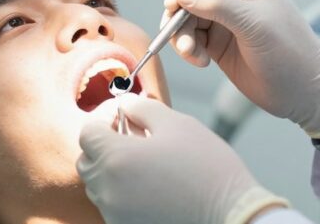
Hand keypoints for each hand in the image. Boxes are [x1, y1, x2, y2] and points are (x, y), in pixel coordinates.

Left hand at [77, 94, 288, 223]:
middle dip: (104, 144)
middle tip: (133, 136)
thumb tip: (124, 105)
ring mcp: (116, 214)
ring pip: (98, 186)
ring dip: (112, 169)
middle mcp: (108, 191)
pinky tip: (151, 184)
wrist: (232, 216)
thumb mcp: (177, 124)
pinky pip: (113, 205)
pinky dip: (122, 192)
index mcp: (116, 159)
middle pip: (88, 160)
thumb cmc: (208, 168)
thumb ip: (142, 108)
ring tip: (145, 161)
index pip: (87, 133)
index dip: (103, 119)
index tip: (123, 116)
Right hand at [164, 0, 319, 137]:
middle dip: (179, 14)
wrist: (305, 93)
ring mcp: (225, 20)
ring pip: (186, 18)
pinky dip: (187, 49)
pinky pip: (190, 38)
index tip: (173, 3)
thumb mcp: (254, 25)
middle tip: (174, 34)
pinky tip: (201, 62)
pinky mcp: (218, 44)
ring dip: (181, 35)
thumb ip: (217, 5)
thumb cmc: (290, 53)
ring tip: (192, 55)